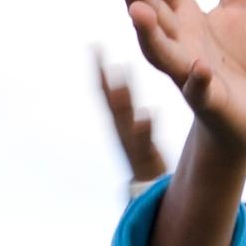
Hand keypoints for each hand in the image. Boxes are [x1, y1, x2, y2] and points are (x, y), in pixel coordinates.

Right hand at [93, 50, 167, 185]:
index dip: (100, 71)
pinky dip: (143, 129)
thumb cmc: (147, 163)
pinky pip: (143, 144)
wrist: (151, 198)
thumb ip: (131, 112)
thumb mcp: (140, 135)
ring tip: (118, 79)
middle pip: (110, 104)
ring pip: (123, 121)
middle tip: (98, 52)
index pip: (108, 95)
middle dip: (104, 79)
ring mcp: (133, 149)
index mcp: (122, 125)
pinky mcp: (145, 162)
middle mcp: (123, 134)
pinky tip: (145, 114)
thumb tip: (125, 84)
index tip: (94, 46)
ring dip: (120, 100)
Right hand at [111, 0, 245, 155]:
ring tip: (138, 11)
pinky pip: (201, 91)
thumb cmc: (234, 62)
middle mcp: (177, 42)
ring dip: (148, 33)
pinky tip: (200, 68)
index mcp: (182, 16)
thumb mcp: (241, 6)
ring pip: (162, 53)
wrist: (244, 119)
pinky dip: (198, 81)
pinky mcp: (210, 102)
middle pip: (150, 11)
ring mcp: (189, 73)